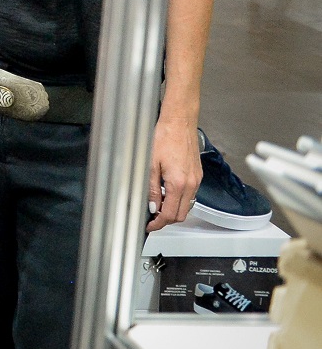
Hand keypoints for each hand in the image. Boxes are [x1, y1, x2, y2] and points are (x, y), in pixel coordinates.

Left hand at [148, 117, 202, 231]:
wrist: (180, 122)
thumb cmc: (165, 137)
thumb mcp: (150, 165)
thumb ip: (152, 189)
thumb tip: (152, 207)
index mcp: (179, 183)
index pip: (170, 214)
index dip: (158, 224)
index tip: (149, 226)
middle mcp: (192, 184)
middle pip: (181, 214)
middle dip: (166, 220)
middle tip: (151, 219)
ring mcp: (197, 180)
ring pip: (186, 206)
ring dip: (172, 210)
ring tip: (156, 205)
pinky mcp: (198, 175)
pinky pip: (190, 195)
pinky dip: (179, 199)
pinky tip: (167, 193)